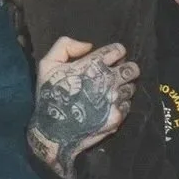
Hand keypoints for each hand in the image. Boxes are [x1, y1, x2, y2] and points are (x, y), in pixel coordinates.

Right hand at [27, 37, 139, 178]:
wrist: (51, 132)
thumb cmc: (49, 96)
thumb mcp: (47, 64)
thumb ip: (65, 46)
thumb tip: (89, 46)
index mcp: (92, 65)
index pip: (118, 51)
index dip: (118, 52)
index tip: (114, 57)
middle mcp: (106, 80)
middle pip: (131, 69)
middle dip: (128, 68)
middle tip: (121, 73)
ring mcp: (113, 99)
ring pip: (131, 87)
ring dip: (125, 87)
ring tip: (114, 91)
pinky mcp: (116, 117)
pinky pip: (128, 105)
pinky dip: (122, 104)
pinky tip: (111, 105)